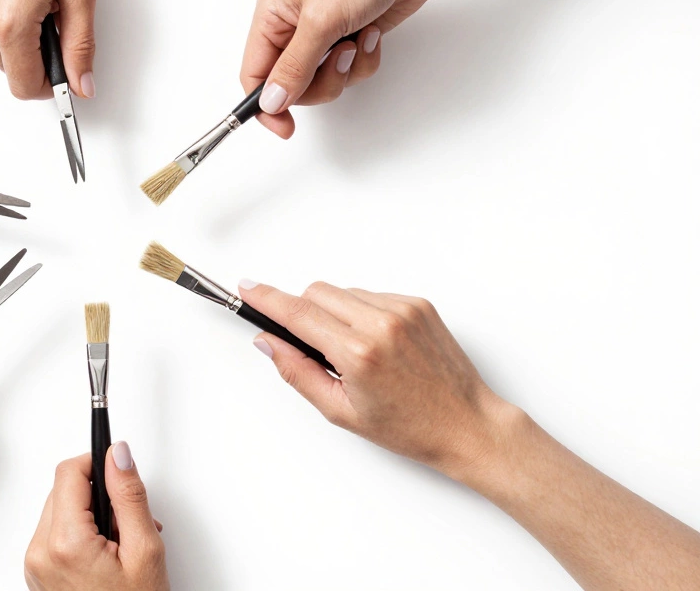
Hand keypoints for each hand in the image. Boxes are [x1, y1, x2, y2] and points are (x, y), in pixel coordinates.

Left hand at [24, 444, 168, 590]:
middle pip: (63, 490)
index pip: (69, 472)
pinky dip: (80, 534)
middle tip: (130, 521)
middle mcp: (40, 553)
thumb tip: (117, 454)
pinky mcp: (38, 574)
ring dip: (91, 515)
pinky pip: (56, 535)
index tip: (118, 465)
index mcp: (64, 544)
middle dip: (99, 495)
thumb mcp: (145, 550)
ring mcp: (36, 566)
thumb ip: (129, 495)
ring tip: (120, 544)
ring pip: (60, 511)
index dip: (97, 462)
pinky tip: (105, 555)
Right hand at [238, 280, 511, 478]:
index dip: (267, 299)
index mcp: (359, 353)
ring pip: (344, 292)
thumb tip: (269, 342)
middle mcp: (382, 323)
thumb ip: (297, 372)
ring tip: (352, 351)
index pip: (298, 313)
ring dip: (335, 313)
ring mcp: (404, 310)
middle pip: (317, 292)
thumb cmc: (410, 427)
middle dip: (303, 311)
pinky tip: (376, 344)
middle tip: (311, 344)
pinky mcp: (419, 304)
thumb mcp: (340, 411)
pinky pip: (372, 295)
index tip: (248, 289)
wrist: (467, 424)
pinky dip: (362, 313)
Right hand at [240, 0, 455, 137]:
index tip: (284, 127)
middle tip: (340, 60)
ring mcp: (324, 33)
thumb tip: (270, 102)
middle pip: (290, 85)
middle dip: (319, 82)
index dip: (265, 105)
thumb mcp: (321, 20)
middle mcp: (293, 26)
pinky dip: (364, 60)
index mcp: (272, 15)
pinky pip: (350, 71)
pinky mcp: (351, 37)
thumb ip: (294, 67)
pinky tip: (373, 32)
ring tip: (359, 40)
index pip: (254, 74)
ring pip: (322, 82)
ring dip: (345, 71)